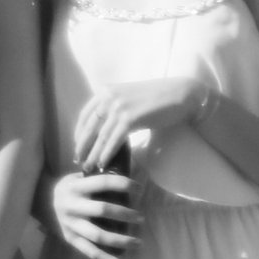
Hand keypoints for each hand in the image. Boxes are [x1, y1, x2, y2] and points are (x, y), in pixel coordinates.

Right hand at [50, 170, 141, 258]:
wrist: (40, 201)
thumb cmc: (67, 188)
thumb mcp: (76, 177)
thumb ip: (95, 179)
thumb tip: (126, 179)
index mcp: (76, 187)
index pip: (103, 183)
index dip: (123, 184)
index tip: (138, 188)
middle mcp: (72, 206)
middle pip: (102, 210)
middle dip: (125, 214)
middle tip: (140, 218)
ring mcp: (71, 224)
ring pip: (98, 235)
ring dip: (120, 240)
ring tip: (138, 242)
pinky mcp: (70, 239)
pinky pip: (90, 252)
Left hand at [73, 78, 207, 169]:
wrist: (180, 94)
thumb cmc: (157, 98)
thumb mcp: (129, 98)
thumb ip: (114, 107)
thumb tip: (104, 127)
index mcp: (106, 90)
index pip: (85, 114)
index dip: (79, 133)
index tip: (78, 146)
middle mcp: (108, 97)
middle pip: (88, 126)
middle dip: (82, 146)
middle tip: (78, 161)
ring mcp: (118, 107)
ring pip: (100, 136)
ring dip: (93, 154)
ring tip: (89, 167)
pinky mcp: (129, 118)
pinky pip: (112, 141)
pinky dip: (106, 154)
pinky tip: (103, 164)